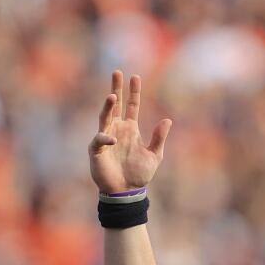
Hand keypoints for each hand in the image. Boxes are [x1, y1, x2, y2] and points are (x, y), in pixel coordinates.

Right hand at [89, 70, 172, 194]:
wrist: (126, 192)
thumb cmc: (139, 174)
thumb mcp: (154, 155)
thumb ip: (159, 138)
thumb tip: (167, 120)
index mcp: (130, 129)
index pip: (132, 106)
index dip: (134, 92)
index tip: (135, 76)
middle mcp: (117, 129)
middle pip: (115, 105)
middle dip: (116, 88)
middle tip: (117, 72)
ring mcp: (106, 138)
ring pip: (105, 117)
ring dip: (108, 107)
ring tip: (112, 96)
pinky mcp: (97, 150)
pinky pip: (99, 140)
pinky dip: (105, 138)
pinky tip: (114, 139)